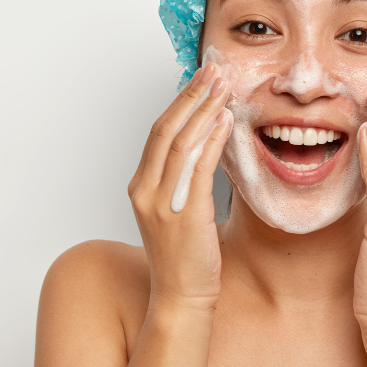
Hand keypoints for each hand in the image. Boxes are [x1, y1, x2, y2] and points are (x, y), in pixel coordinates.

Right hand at [127, 63, 231, 313]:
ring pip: (181, 142)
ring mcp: (162, 202)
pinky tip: (225, 121)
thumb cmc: (185, 255)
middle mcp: (145, 190)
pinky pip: (198, 167)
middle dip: (191, 95)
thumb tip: (205, 143)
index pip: (158, 132)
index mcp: (141, 186)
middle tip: (212, 70)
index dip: (179, 102)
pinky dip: (212, 140)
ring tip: (223, 86)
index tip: (200, 79)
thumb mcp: (176, 210)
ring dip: (204, 109)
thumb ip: (184, 178)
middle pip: (166, 129)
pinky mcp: (185, 213)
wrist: (182, 296)